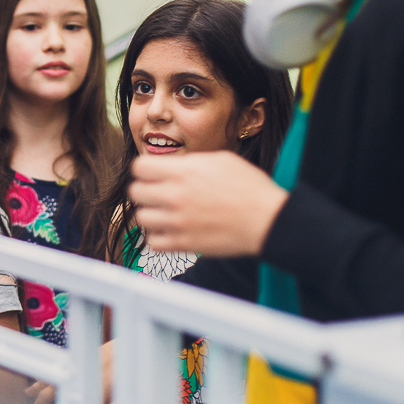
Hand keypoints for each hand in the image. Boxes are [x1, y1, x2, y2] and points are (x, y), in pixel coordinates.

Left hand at [128, 151, 286, 256]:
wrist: (268, 219)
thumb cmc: (250, 188)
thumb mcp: (221, 160)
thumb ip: (190, 162)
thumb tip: (172, 166)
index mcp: (184, 171)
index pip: (139, 167)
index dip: (145, 170)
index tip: (152, 174)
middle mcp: (176, 195)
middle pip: (135, 192)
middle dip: (145, 190)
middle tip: (157, 194)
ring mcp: (178, 221)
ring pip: (141, 217)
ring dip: (151, 214)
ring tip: (164, 214)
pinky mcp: (184, 244)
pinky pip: (152, 242)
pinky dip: (158, 237)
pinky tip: (170, 231)